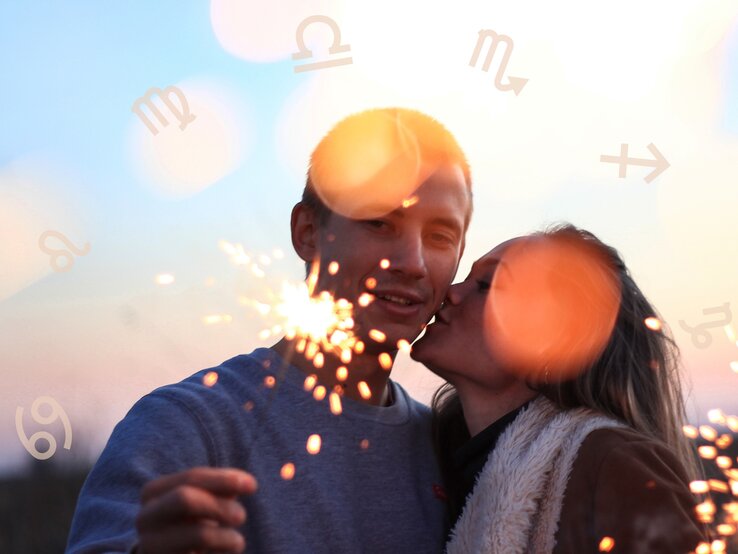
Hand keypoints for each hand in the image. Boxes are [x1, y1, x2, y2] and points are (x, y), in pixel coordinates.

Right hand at [135, 467, 257, 553]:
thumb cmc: (191, 523)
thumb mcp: (205, 500)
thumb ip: (223, 487)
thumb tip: (246, 483)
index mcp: (153, 492)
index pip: (192, 477)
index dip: (224, 479)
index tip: (252, 486)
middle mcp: (144, 518)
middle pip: (185, 499)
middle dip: (220, 505)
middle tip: (241, 516)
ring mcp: (149, 546)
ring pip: (197, 534)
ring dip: (227, 536)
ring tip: (237, 542)